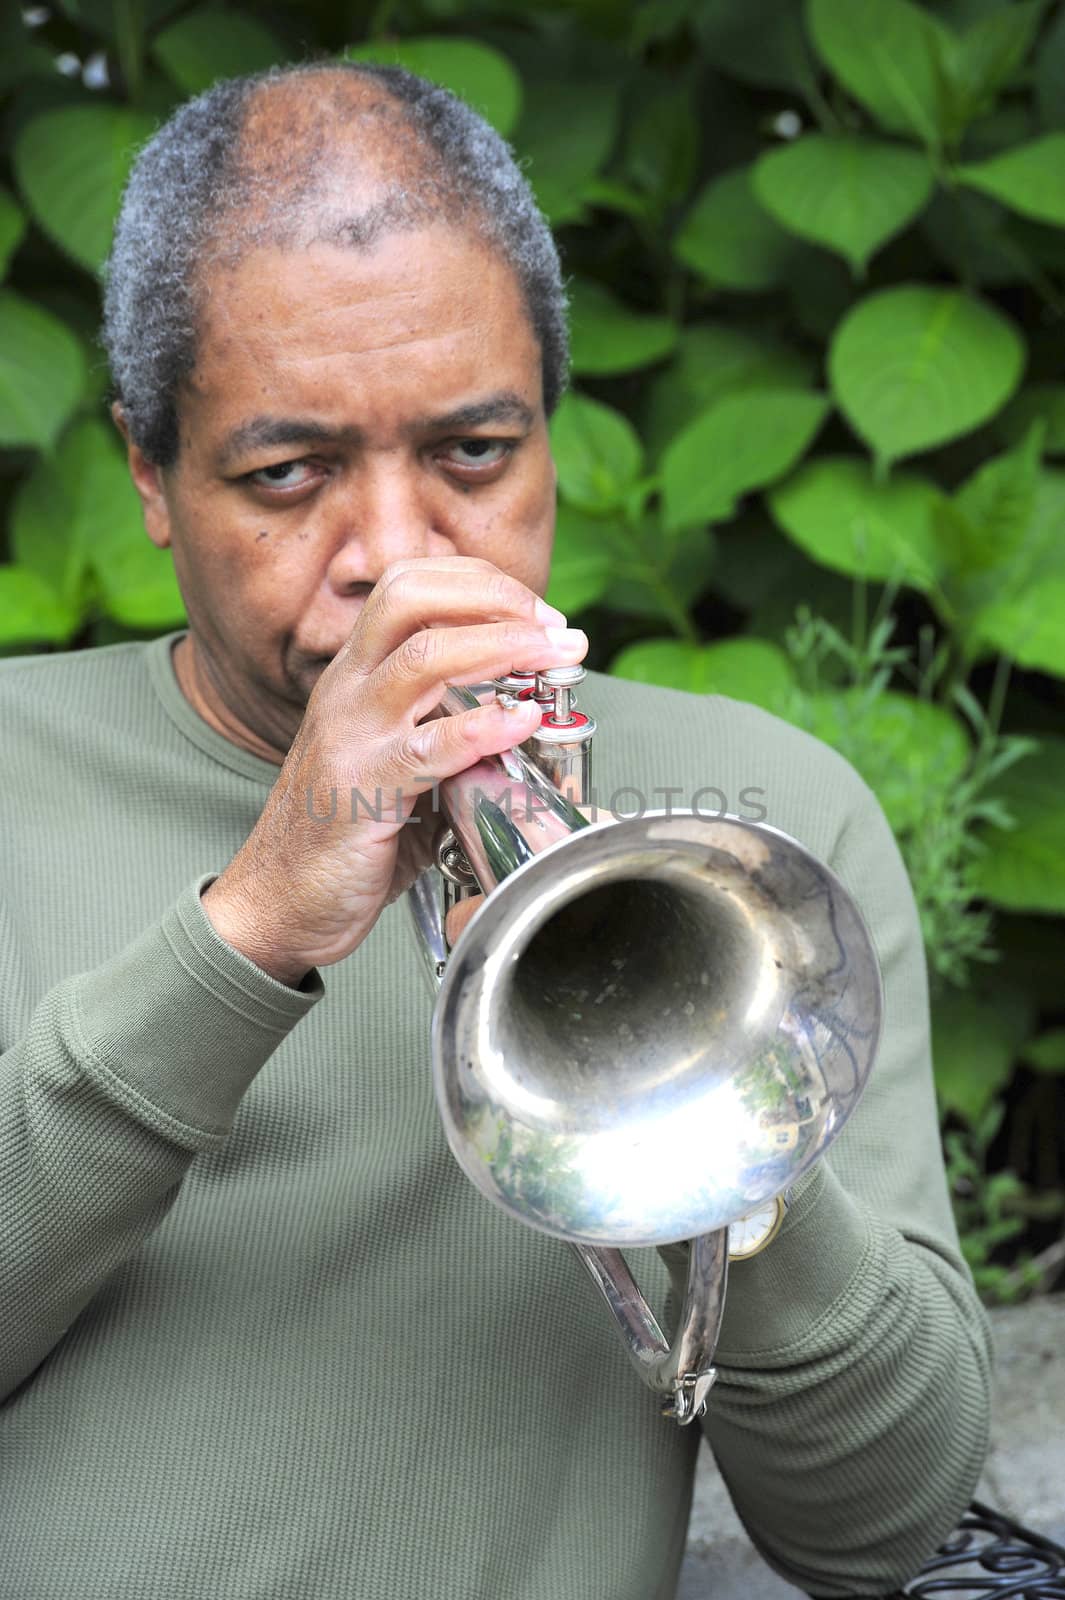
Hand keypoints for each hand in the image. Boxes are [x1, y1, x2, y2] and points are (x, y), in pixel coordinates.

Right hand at [201, 558, 586, 984]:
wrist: (277, 903)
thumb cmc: (343, 836)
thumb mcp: (397, 762)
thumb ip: (448, 731)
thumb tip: (526, 719)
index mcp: (356, 675)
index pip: (410, 585)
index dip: (481, 583)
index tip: (538, 611)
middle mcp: (348, 690)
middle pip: (413, 597)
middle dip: (495, 598)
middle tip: (555, 627)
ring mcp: (351, 735)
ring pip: (425, 656)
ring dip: (503, 647)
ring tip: (556, 657)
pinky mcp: (361, 790)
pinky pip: (427, 746)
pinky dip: (484, 727)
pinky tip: (524, 722)